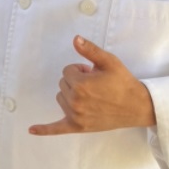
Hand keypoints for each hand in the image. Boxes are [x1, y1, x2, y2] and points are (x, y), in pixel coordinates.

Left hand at [29, 36, 155, 135]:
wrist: (137, 106)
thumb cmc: (123, 82)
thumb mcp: (109, 62)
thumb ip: (90, 50)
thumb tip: (75, 39)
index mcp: (81, 85)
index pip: (67, 70)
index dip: (80, 70)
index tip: (94, 73)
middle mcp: (75, 101)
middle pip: (62, 83)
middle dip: (76, 81)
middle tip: (95, 84)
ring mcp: (75, 116)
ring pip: (60, 98)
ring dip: (70, 94)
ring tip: (90, 95)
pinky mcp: (77, 127)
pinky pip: (56, 129)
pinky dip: (44, 129)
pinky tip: (32, 129)